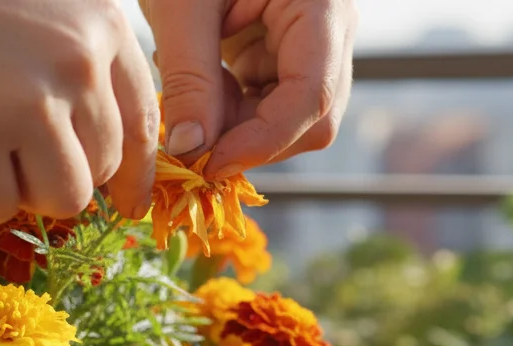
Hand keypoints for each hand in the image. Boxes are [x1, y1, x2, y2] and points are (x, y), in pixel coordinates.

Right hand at [0, 0, 159, 222]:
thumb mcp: (41, 13)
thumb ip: (84, 71)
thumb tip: (123, 170)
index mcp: (103, 26)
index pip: (143, 125)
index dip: (134, 176)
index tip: (126, 205)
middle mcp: (77, 62)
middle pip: (102, 170)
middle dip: (56, 172)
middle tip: (2, 138)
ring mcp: (26, 102)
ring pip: (60, 200)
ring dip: (18, 188)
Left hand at [141, 0, 355, 177]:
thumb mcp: (182, 5)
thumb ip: (188, 78)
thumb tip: (190, 150)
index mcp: (321, 6)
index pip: (312, 97)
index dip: (263, 141)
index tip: (208, 163)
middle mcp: (331, 32)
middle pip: (311, 119)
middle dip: (250, 140)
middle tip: (190, 140)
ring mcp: (314, 47)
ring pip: (290, 121)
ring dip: (237, 129)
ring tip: (193, 97)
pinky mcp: (288, 56)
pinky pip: (270, 105)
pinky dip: (232, 114)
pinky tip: (203, 87)